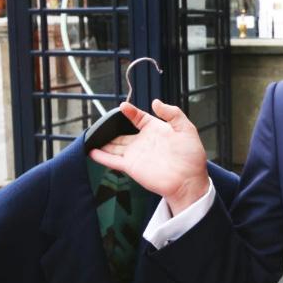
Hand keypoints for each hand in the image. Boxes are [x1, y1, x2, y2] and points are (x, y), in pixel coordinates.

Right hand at [88, 99, 208, 214]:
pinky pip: (112, 160)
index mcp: (157, 130)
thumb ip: (172, 113)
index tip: (123, 106)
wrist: (189, 181)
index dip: (130, 112)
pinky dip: (101, 157)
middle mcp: (144, 141)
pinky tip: (91, 151)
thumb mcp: (186, 129)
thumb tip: (155, 102)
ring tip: (92, 136)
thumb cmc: (191, 157)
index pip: (139, 117)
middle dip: (111, 130)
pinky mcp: (131, 167)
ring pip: (115, 146)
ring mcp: (136, 154)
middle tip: (100, 125)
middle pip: (123, 133)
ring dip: (104, 142)